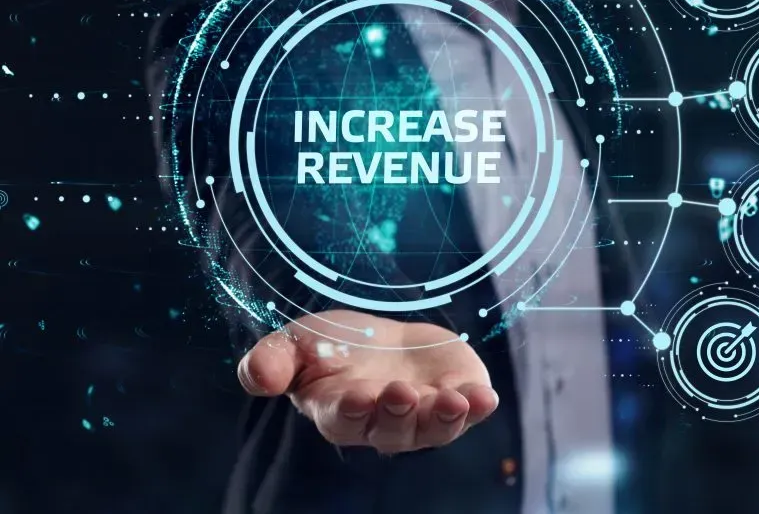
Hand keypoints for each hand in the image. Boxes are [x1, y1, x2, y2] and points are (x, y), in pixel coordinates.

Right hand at [236, 310, 497, 454]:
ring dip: (446, 418)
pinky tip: (486, 398)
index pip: (344, 420)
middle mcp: (384, 423)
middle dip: (398, 415)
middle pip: (393, 431)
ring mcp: (424, 414)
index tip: (358, 397)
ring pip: (435, 429)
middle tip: (401, 394)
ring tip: (455, 401)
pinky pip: (470, 410)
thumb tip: (259, 379)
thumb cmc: (332, 346)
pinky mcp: (457, 397)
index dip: (352, 411)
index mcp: (341, 412)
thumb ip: (271, 362)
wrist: (381, 340)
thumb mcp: (296, 343)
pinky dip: (479, 406)